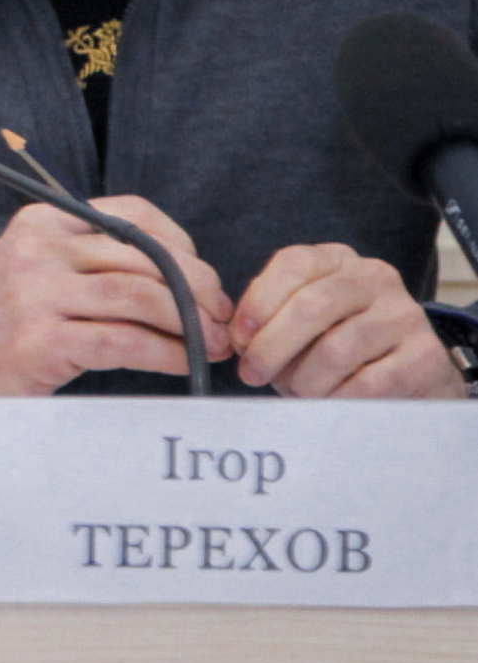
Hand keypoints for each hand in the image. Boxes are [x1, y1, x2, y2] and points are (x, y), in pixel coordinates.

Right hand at [0, 195, 235, 419]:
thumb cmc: (10, 320)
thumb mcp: (41, 269)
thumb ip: (98, 259)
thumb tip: (193, 277)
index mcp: (42, 223)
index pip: (133, 216)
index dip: (184, 246)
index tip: (206, 280)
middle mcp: (37, 250)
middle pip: (146, 258)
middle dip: (200, 289)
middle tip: (224, 318)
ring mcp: (35, 295)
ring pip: (141, 298)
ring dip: (191, 325)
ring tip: (214, 345)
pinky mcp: (40, 341)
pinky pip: (125, 342)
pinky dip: (167, 354)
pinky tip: (184, 364)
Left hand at [229, 244, 467, 399]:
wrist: (412, 375)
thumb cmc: (340, 346)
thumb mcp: (304, 320)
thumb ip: (270, 318)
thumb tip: (238, 341)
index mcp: (338, 260)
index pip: (293, 264)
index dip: (258, 303)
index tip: (238, 340)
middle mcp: (375, 278)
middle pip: (311, 306)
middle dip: (271, 347)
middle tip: (253, 375)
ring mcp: (404, 314)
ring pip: (335, 350)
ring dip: (303, 381)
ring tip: (298, 392)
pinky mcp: (423, 356)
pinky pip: (365, 383)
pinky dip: (336, 399)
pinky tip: (330, 402)